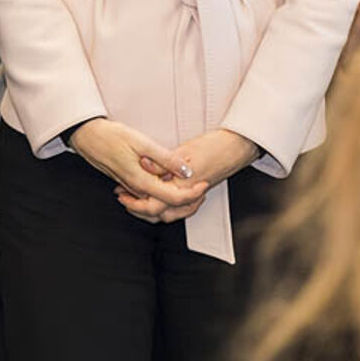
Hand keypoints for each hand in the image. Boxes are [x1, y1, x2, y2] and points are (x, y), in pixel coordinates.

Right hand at [71, 119, 206, 223]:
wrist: (87, 136)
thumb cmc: (110, 136)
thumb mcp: (141, 142)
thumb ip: (165, 158)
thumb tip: (186, 170)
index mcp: (141, 181)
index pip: (172, 197)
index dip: (192, 193)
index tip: (203, 182)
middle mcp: (136, 189)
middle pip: (166, 207)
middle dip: (187, 202)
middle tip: (201, 188)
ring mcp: (131, 188)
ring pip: (157, 204)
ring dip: (176, 200)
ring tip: (190, 188)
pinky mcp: (128, 184)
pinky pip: (148, 198)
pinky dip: (163, 195)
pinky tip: (169, 182)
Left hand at [117, 128, 259, 222]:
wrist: (236, 147)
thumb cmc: (214, 146)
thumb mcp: (184, 150)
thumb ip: (164, 161)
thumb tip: (145, 165)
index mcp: (183, 185)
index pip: (154, 204)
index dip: (135, 204)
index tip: (123, 196)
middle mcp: (188, 195)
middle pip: (159, 214)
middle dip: (139, 209)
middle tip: (123, 198)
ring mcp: (193, 195)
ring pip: (169, 214)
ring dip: (150, 209)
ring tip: (134, 199)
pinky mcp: (196, 192)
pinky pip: (179, 208)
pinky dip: (165, 207)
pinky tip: (157, 197)